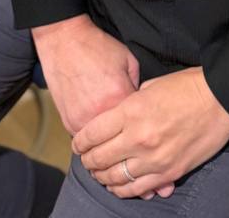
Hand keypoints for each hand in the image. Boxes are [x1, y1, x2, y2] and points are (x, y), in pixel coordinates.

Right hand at [31, 14, 138, 136]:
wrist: (64, 41)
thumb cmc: (95, 47)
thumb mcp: (128, 58)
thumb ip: (138, 84)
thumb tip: (140, 103)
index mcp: (119, 96)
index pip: (139, 120)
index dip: (141, 116)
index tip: (140, 113)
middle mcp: (100, 112)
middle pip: (120, 135)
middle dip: (124, 129)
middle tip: (123, 117)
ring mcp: (82, 120)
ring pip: (102, 141)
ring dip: (107, 135)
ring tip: (106, 117)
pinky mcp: (68, 122)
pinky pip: (85, 137)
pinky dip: (90, 131)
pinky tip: (92, 116)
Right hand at [31, 15, 174, 199]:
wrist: (66, 40)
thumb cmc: (100, 49)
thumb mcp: (128, 65)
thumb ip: (140, 93)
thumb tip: (151, 117)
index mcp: (124, 102)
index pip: (142, 140)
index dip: (155, 162)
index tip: (162, 181)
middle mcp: (103, 116)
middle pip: (119, 157)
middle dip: (133, 176)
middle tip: (145, 188)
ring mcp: (84, 121)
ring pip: (100, 159)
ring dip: (111, 173)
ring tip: (126, 181)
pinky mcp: (70, 122)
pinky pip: (85, 149)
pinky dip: (95, 157)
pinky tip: (104, 164)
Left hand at [72, 67, 228, 198]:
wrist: (220, 99)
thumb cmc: (187, 87)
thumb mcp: (150, 86)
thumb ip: (130, 104)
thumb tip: (117, 118)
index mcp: (131, 112)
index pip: (92, 133)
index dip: (80, 141)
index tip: (78, 144)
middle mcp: (138, 138)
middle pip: (100, 158)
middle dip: (88, 161)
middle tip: (86, 160)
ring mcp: (154, 159)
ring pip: (115, 178)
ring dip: (102, 177)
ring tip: (99, 174)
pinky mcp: (169, 173)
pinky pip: (138, 189)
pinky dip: (123, 189)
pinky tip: (118, 185)